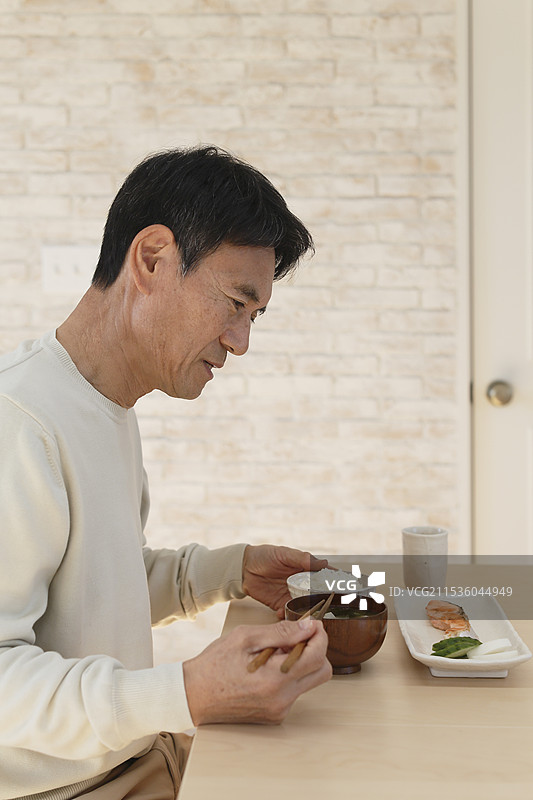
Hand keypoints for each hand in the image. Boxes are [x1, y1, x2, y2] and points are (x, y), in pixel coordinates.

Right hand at [182, 618, 331, 725]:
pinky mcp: (274, 715)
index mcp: (275, 679)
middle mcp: (282, 699)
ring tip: (272, 652)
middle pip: (322, 672)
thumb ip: (281, 632)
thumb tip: (309, 626)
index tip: (312, 624)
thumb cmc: (214, 664)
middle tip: (294, 638)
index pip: (317, 656)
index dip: (319, 635)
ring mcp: (279, 710)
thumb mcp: (245, 638)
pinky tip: (266, 668)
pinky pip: (294, 691)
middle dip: (315, 650)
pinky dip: (288, 676)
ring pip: (308, 681)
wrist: (192, 694)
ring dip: (300, 663)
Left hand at [242, 544, 328, 618]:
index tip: (347, 588)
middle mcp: (301, 584)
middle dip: (324, 602)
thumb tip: (324, 563)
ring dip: (307, 612)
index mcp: (305, 569)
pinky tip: (282, 612)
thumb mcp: (284, 554)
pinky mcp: (280, 605)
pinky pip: (289, 614)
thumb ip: (303, 559)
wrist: (243, 568)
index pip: (324, 576)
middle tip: (326, 606)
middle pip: (318, 595)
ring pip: (306, 607)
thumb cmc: (264, 556)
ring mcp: (292, 595)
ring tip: (306, 614)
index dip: (336, 582)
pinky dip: (288, 616)